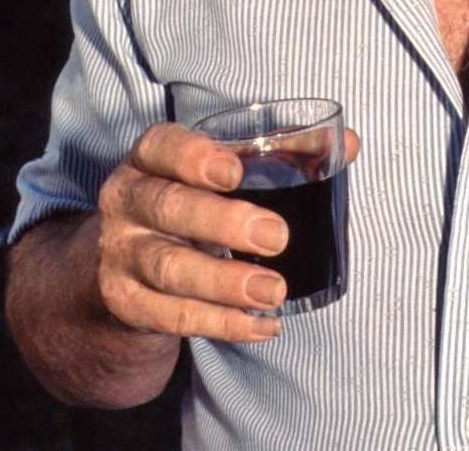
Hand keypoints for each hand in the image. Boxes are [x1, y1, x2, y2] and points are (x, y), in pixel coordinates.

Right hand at [93, 122, 361, 343]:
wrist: (119, 265)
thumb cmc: (188, 205)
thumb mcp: (215, 174)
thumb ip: (282, 155)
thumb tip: (349, 144)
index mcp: (150, 159)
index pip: (161, 146)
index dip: (193, 157)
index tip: (235, 172)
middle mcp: (126, 201)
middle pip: (167, 208)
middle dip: (223, 223)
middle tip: (277, 236)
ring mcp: (120, 254)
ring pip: (168, 268)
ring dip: (224, 283)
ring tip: (273, 290)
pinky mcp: (126, 303)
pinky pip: (172, 317)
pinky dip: (221, 324)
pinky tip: (262, 325)